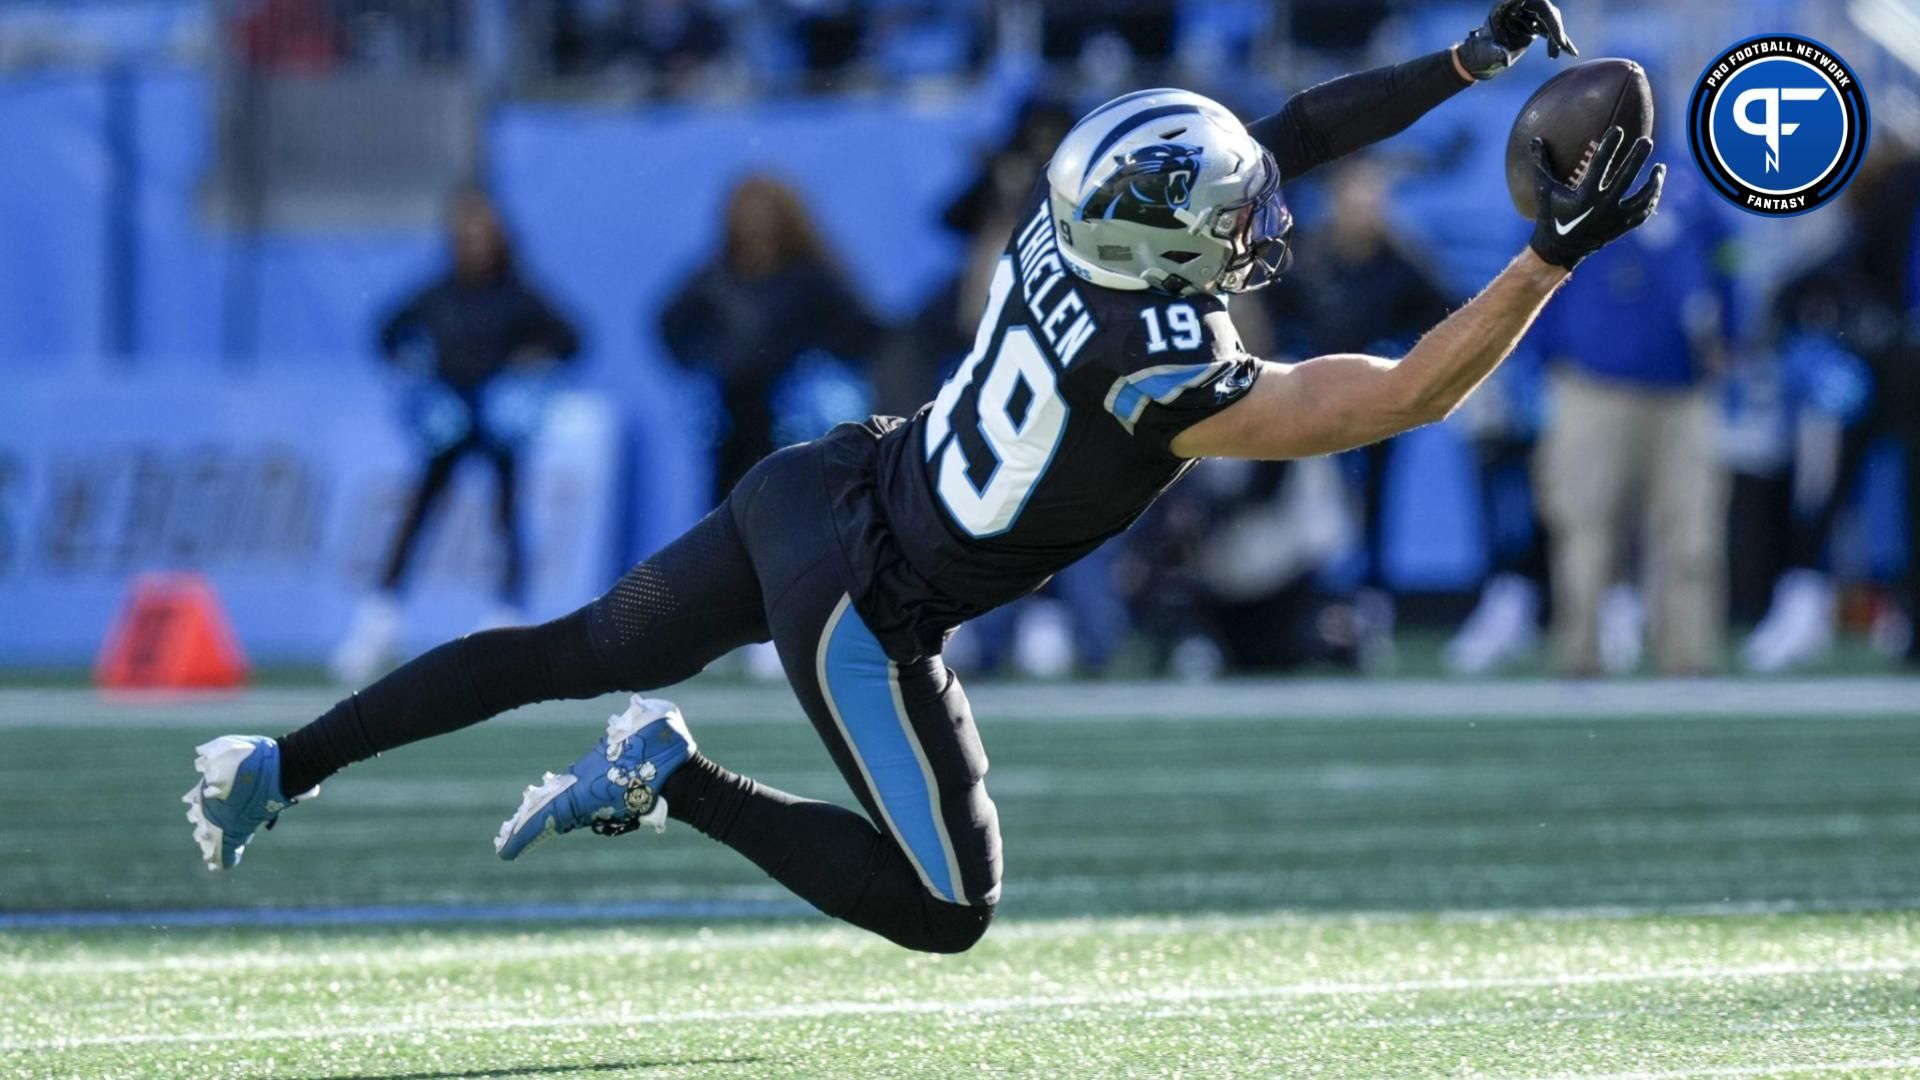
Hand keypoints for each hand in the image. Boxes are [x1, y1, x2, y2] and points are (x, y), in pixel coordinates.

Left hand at [1455, 0, 1576, 80]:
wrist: (1479, 56)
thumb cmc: (1480, 52)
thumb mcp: (1486, 51)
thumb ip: (1494, 52)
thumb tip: (1504, 60)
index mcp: (1509, 3)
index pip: (1539, 4)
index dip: (1551, 20)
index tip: (1558, 38)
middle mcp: (1521, 5)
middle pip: (1548, 11)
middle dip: (1556, 30)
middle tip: (1559, 48)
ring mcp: (1528, 13)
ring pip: (1551, 20)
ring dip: (1557, 38)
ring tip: (1553, 56)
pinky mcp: (1533, 24)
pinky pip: (1550, 29)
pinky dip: (1558, 40)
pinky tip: (1570, 52)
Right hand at [1528, 126, 1664, 269]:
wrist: (1558, 251)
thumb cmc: (1550, 216)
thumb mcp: (1544, 191)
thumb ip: (1541, 165)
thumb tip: (1535, 140)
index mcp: (1584, 197)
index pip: (1600, 165)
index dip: (1610, 146)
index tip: (1618, 131)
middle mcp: (1602, 207)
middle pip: (1627, 177)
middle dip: (1638, 158)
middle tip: (1646, 141)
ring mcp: (1614, 219)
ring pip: (1642, 198)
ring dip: (1653, 182)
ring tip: (1659, 167)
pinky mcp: (1621, 228)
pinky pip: (1642, 213)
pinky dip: (1650, 200)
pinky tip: (1654, 188)